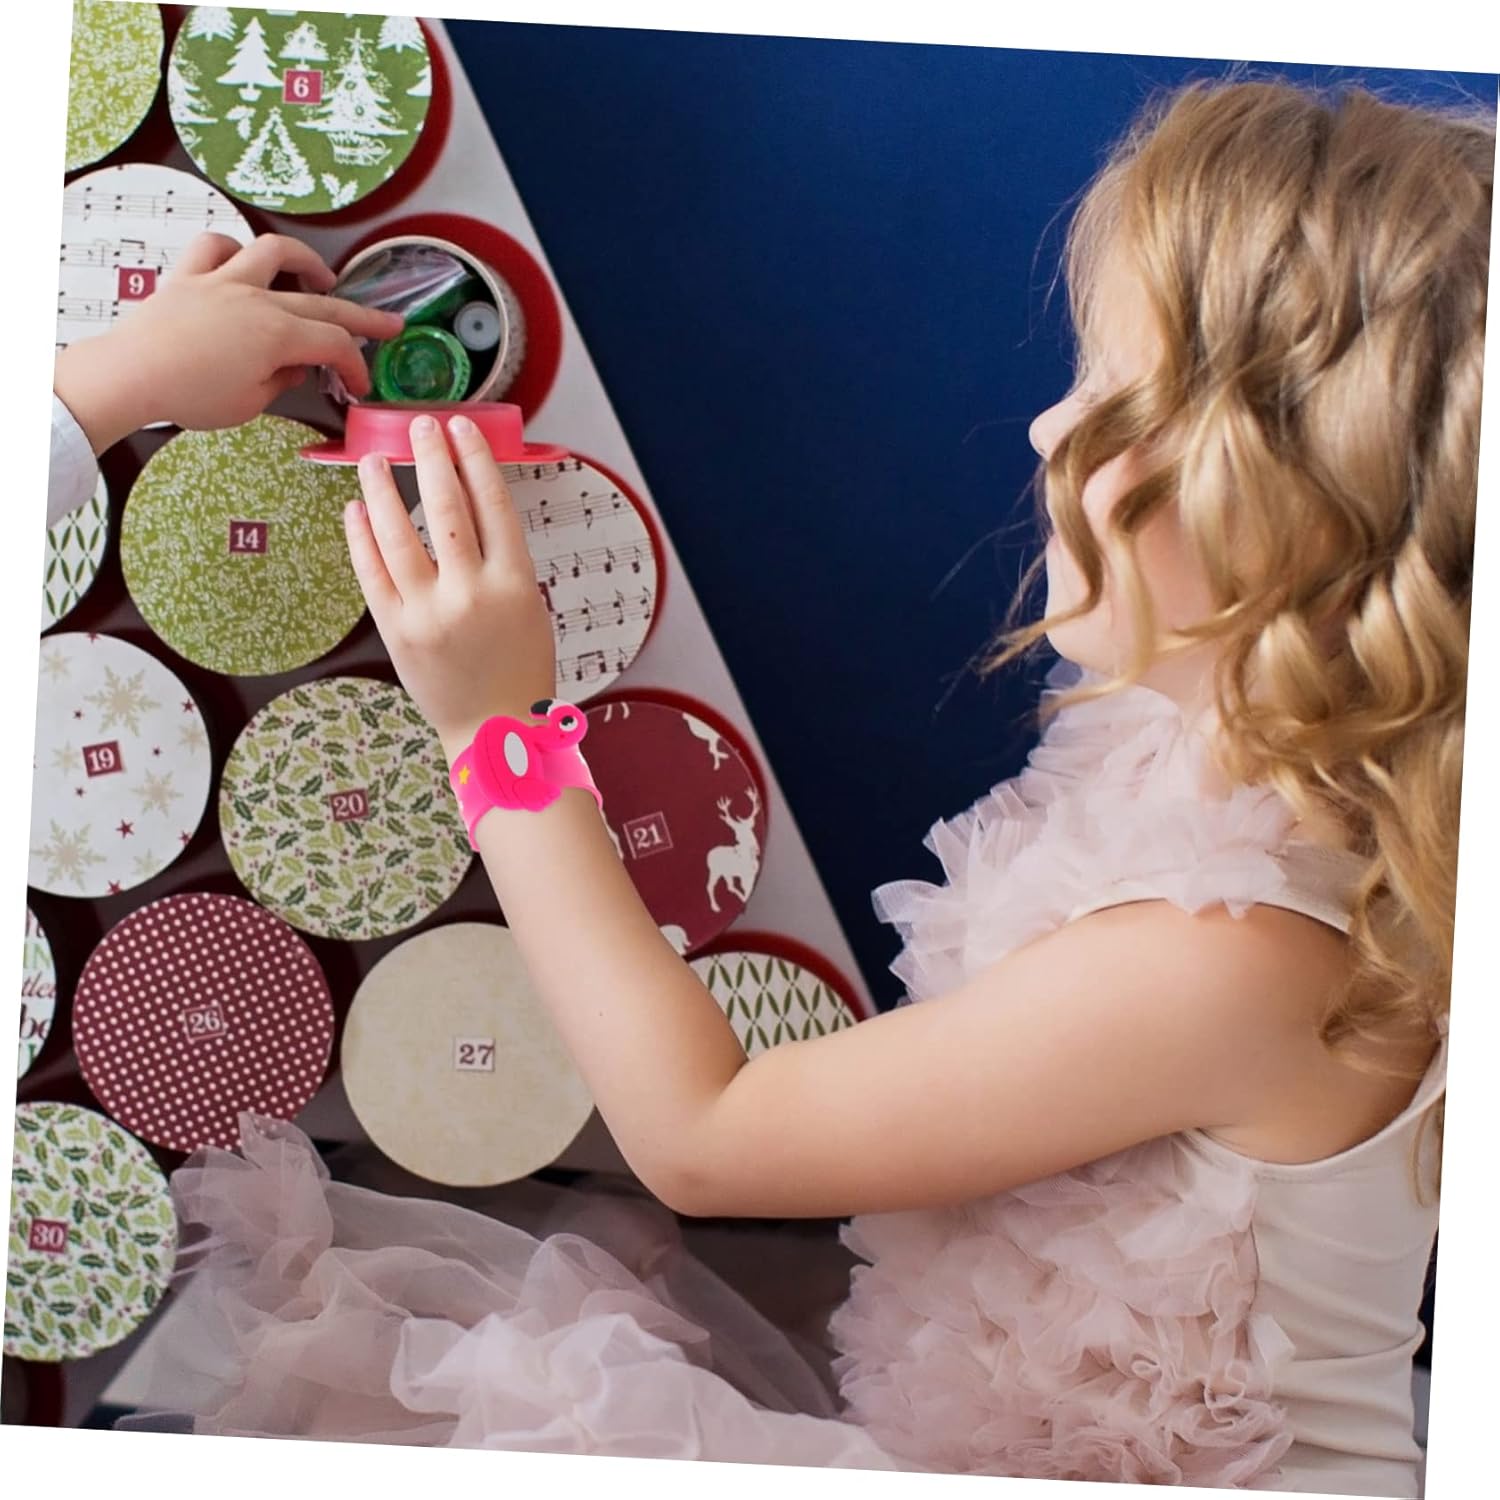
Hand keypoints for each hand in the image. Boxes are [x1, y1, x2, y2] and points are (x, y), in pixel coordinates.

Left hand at [53, 232, 403, 452]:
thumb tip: (296, 366)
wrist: (131, 374)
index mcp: (277, 334)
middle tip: (389, 325)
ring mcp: (223, 281)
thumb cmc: (189, 395)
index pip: (335, 346)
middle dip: (362, 318)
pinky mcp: (190, 276)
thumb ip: (281, 380)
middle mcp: (257, 299)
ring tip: (321, 275)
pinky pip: (214, 247)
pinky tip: (243, 263)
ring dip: (305, 260)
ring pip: (274, 251)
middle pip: (322, 303)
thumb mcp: (250, 403)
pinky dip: (233, 250)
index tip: (359, 387)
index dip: (356, 367)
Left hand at [345, 414, 557, 760]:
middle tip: (420, 425)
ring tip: (375, 459)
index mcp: (514, 584)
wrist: (494, 730)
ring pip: (400, 534)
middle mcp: (470, 594)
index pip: (493, 503)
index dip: (475, 458)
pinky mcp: (395, 631)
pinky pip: (372, 572)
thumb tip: (472, 506)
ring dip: (384, 488)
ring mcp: (428, 613)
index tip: (463, 428)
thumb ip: (504, 561)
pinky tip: (357, 509)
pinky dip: (361, 537)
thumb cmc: (519, 670)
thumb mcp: (530, 608)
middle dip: (432, 457)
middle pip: (448, 507)